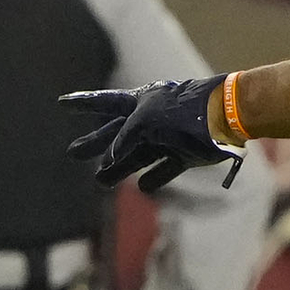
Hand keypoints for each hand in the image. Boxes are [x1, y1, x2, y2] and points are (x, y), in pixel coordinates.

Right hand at [61, 75, 240, 192]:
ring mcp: (169, 137)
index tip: (63, 102)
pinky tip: (142, 187)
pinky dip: (155, 178)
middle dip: (96, 143)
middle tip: (73, 153)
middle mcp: (152, 119)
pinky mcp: (187, 155)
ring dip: (119, 167)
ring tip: (101, 181)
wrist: (226, 117)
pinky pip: (166, 168)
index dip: (84, 103)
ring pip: (138, 154)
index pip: (106, 102)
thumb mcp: (145, 120)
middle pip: (117, 133)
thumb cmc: (182, 113)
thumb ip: (124, 139)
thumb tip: (111, 160)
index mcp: (141, 102)